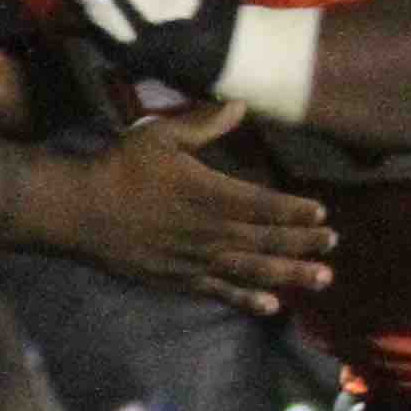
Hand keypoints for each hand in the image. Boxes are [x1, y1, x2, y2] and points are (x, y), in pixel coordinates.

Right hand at [58, 103, 339, 312]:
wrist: (78, 211)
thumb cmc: (118, 167)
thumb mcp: (159, 135)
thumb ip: (203, 124)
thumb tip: (240, 103)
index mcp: (208, 193)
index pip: (263, 204)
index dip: (294, 210)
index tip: (322, 212)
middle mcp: (208, 230)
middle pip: (266, 239)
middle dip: (303, 242)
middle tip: (333, 243)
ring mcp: (194, 259)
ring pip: (252, 270)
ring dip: (289, 274)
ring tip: (322, 278)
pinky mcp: (177, 280)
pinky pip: (219, 293)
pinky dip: (247, 300)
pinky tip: (272, 307)